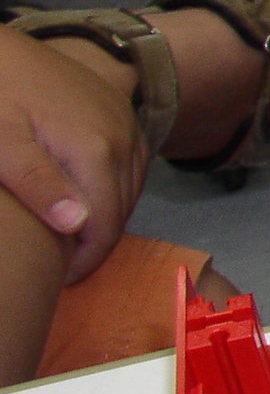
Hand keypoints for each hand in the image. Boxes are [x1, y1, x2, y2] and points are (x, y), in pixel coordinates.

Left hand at [0, 25, 146, 283]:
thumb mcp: (2, 144)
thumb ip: (39, 184)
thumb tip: (79, 226)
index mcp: (95, 150)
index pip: (104, 225)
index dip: (84, 260)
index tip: (56, 279)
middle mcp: (123, 139)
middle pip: (121, 210)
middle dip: (94, 242)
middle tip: (59, 263)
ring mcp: (126, 124)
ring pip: (129, 189)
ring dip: (105, 216)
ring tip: (68, 234)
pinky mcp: (121, 113)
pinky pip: (131, 164)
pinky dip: (114, 188)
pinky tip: (85, 195)